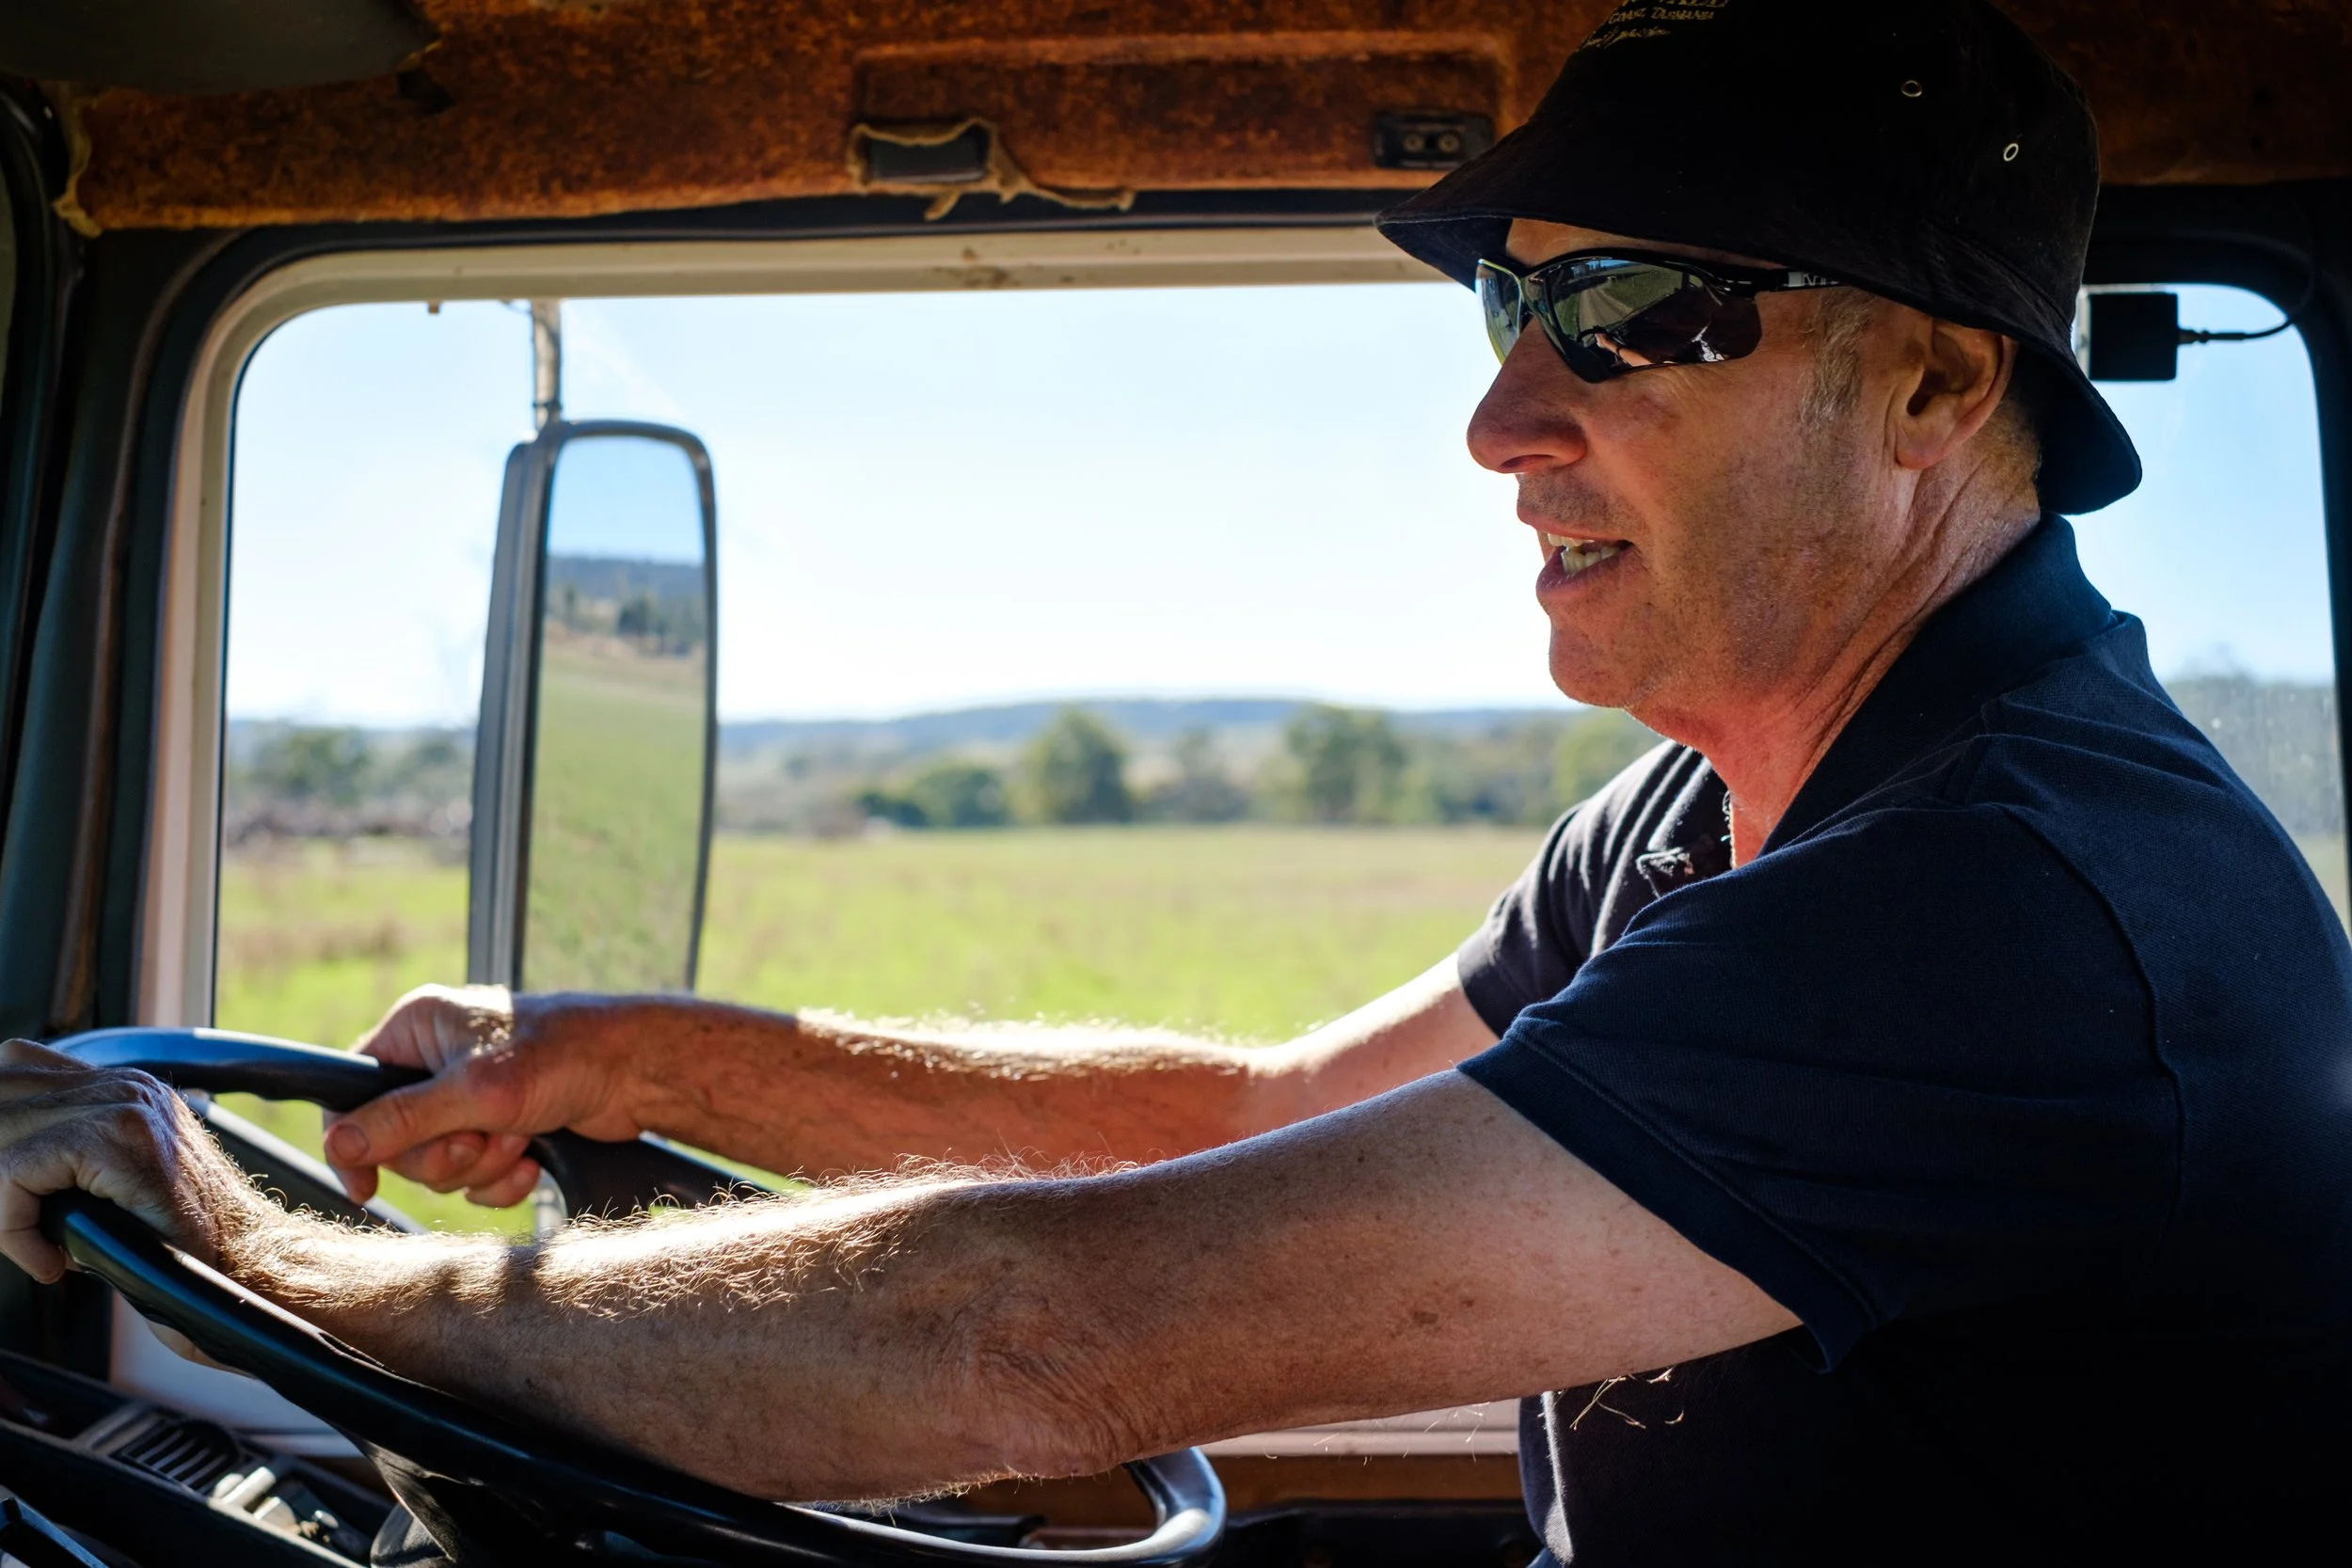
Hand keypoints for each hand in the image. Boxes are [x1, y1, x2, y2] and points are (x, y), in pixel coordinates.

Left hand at [0, 1039, 270, 1283]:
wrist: (246, 1262)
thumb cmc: (178, 1240)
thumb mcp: (115, 1178)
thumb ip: (69, 1149)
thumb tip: (4, 1158)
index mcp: (120, 1084)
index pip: (13, 1067)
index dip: (3, 1128)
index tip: (12, 1194)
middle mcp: (124, 1083)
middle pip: (1, 1092)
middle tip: (20, 1224)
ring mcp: (127, 1104)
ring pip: (1, 1130)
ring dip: (3, 1201)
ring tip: (33, 1244)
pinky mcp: (122, 1140)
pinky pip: (15, 1169)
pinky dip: (12, 1225)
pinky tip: (48, 1259)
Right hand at [325, 985, 645, 1206]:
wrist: (638, 1073)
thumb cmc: (563, 1057)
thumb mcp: (473, 1092)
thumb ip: (401, 1121)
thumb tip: (338, 1145)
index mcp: (418, 1027)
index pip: (352, 1090)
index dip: (353, 1141)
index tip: (365, 1185)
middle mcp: (438, 1059)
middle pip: (397, 1140)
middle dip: (444, 1154)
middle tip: (479, 1139)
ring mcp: (471, 1095)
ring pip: (440, 1163)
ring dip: (480, 1164)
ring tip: (519, 1137)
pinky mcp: (502, 1124)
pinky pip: (475, 1174)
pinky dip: (502, 1176)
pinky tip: (532, 1160)